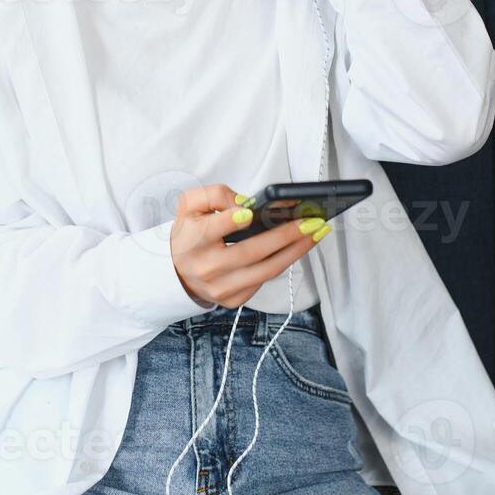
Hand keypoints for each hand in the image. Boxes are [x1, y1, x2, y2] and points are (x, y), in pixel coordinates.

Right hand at [170, 183, 330, 308]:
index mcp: (193, 241)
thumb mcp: (191, 205)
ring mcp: (221, 288)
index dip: (232, 221)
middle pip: (252, 252)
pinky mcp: (233, 299)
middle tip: (311, 221)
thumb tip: (246, 203)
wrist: (178, 271)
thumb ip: (214, 195)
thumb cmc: (190, 233)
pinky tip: (299, 247)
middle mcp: (207, 268)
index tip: (251, 212)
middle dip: (285, 235)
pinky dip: (284, 262)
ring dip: (296, 251)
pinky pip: (264, 280)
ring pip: (266, 270)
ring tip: (316, 233)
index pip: (214, 230)